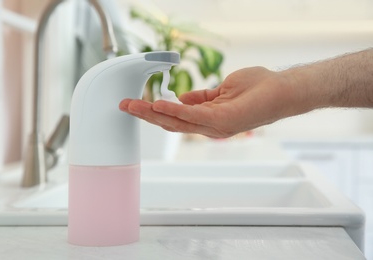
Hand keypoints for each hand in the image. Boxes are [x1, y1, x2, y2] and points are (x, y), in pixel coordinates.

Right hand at [119, 67, 305, 137]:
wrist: (281, 90)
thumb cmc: (258, 89)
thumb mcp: (221, 91)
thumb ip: (201, 98)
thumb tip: (182, 98)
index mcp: (208, 119)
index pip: (176, 118)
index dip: (155, 112)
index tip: (137, 104)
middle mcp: (209, 126)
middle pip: (171, 123)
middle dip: (146, 115)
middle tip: (125, 107)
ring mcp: (215, 126)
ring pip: (177, 121)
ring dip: (152, 113)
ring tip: (133, 106)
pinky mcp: (222, 120)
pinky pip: (192, 115)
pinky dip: (173, 110)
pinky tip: (157, 104)